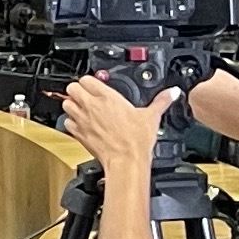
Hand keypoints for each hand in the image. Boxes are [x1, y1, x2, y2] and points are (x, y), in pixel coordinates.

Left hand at [57, 74, 173, 174]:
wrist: (126, 160)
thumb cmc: (136, 140)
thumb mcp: (152, 116)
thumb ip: (161, 101)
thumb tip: (172, 93)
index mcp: (107, 97)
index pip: (86, 79)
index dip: (90, 81)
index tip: (95, 85)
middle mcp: (91, 106)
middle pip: (71, 88)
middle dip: (77, 90)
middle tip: (86, 95)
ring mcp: (82, 119)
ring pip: (66, 103)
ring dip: (72, 104)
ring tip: (82, 108)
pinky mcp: (78, 133)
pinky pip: (66, 122)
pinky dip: (71, 121)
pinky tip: (81, 124)